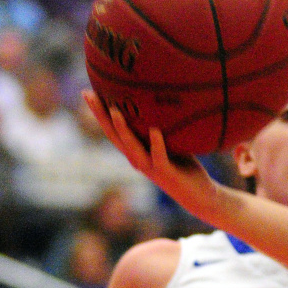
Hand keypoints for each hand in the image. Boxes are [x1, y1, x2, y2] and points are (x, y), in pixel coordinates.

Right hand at [82, 90, 216, 210]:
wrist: (198, 195)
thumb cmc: (184, 166)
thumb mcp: (170, 142)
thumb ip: (162, 125)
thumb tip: (161, 98)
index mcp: (135, 151)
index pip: (112, 129)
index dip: (99, 112)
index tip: (88, 92)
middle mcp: (137, 159)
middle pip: (114, 135)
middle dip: (100, 115)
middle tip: (89, 95)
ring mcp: (150, 167)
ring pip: (132, 147)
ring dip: (123, 128)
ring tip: (115, 110)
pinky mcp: (166, 172)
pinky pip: (159, 156)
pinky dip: (157, 143)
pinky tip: (155, 130)